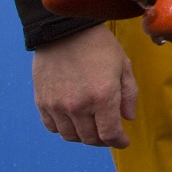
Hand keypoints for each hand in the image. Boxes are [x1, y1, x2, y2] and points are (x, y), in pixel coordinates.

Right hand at [32, 24, 137, 147]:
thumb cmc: (99, 46)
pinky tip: (73, 120)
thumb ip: (129, 94)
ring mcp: (57, 105)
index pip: (110, 134)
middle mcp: (78, 106)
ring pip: (71, 136)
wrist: (65, 30)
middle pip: (90, 138)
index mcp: (103, 97)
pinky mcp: (42, 102)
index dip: (118, 141)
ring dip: (83, 136)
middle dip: (103, 140)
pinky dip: (64, 128)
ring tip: (92, 127)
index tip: (123, 141)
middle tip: (109, 134)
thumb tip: (127, 118)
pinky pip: (52, 127)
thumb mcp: (123, 65)